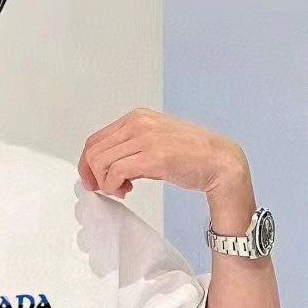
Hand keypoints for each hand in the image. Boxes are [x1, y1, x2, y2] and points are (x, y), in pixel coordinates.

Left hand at [78, 107, 249, 200]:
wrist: (219, 161)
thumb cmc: (190, 155)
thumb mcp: (154, 141)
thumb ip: (130, 146)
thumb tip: (104, 164)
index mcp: (137, 117)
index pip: (95, 140)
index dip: (88, 164)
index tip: (94, 180)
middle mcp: (139, 123)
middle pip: (94, 152)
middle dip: (93, 176)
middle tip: (106, 189)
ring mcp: (146, 138)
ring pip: (101, 162)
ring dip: (105, 183)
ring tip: (121, 189)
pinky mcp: (153, 157)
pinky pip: (116, 172)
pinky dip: (114, 186)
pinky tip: (127, 190)